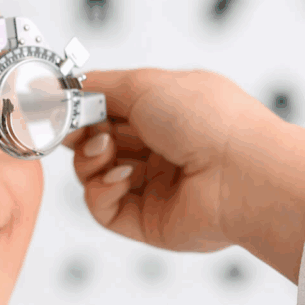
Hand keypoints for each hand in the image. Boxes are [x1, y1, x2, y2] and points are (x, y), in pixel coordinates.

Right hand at [63, 69, 304, 282]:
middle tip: (72, 128)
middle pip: (96, 143)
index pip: (109, 110)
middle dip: (80, 134)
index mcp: (166, 112)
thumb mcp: (146, 84)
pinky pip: (102, 206)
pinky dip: (102, 190)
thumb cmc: (210, 122)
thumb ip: (98, 85)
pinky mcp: (145, 221)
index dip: (82, 109)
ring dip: (90, 160)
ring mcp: (151, 187)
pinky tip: (122, 178)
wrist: (244, 174)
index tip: (60, 105)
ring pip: (93, 175)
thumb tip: (64, 86)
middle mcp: (159, 150)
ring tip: (106, 150)